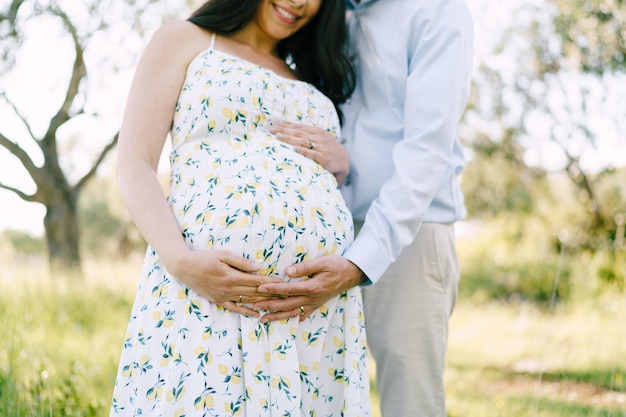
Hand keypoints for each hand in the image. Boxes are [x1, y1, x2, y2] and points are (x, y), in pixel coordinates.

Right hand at [165, 248, 283, 317]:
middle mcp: (229, 289)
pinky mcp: (219, 301)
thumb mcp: (223, 254)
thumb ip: (241, 262)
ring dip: (263, 303)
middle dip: (272, 294)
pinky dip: (247, 311)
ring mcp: (224, 297)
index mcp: (232, 276)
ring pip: (248, 302)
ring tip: (277, 305)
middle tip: (286, 296)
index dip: (271, 283)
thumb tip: (258, 268)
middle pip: (255, 293)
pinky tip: (257, 314)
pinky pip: (235, 308)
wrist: (184, 268)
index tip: (284, 284)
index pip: (257, 281)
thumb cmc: (204, 258)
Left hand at [253, 255, 363, 321]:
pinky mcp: (316, 305)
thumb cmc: (337, 265)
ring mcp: (314, 304)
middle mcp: (312, 298)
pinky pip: (302, 314)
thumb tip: (286, 271)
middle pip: (287, 304)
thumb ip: (304, 267)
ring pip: (292, 313)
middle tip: (254, 306)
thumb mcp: (322, 262)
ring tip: (263, 319)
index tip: (260, 288)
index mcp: (313, 287)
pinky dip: (291, 318)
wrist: (352, 274)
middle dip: (269, 306)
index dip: (273, 289)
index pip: (288, 289)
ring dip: (277, 316)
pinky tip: (282, 319)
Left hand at [270, 123, 349, 185]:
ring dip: (289, 138)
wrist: (345, 161)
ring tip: (277, 137)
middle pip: (298, 132)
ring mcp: (322, 147)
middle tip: (270, 130)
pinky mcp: (325, 158)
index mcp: (317, 131)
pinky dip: (303, 151)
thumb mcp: (320, 139)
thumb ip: (308, 136)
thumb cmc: (329, 150)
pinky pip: (312, 154)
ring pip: (303, 141)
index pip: (299, 127)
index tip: (274, 125)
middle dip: (283, 131)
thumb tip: (290, 133)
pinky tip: (294, 149)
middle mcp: (319, 137)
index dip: (286, 126)